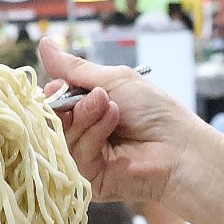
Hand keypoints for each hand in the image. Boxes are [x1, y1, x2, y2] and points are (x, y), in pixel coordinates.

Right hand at [38, 40, 217, 207]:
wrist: (180, 146)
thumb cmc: (154, 111)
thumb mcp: (114, 80)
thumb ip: (75, 68)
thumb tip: (43, 43)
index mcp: (88, 110)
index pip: (54, 101)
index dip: (53, 92)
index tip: (59, 84)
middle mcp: (84, 134)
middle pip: (53, 120)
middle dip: (71, 103)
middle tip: (96, 96)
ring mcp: (85, 158)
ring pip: (62, 136)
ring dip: (87, 116)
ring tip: (112, 107)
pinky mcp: (88, 179)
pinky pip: (75, 154)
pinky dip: (93, 133)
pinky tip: (114, 123)